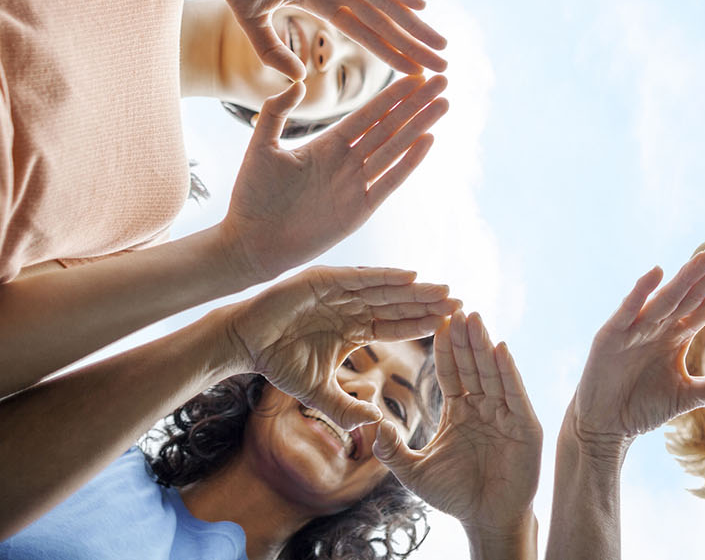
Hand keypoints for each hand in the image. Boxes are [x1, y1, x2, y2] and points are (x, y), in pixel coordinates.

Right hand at [184, 0, 446, 77]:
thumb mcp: (250, 16)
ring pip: (386, 2)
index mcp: (320, 1)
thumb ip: (270, 48)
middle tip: (443, 66)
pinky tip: (420, 6)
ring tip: (440, 45)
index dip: (391, 54)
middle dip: (413, 45)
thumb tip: (297, 80)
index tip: (415, 73)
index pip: (366, 34)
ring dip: (413, 25)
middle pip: (385, 23)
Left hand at [218, 76, 447, 282]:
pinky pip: (389, 182)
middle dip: (416, 103)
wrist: (250, 243)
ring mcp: (356, 186)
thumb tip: (299, 83)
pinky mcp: (360, 210)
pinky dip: (409, 162)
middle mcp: (347, 162)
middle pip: (390, 127)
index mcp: (328, 145)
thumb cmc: (252, 196)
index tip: (414, 75)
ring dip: (420, 125)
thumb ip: (276, 113)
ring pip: (396, 148)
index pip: (368, 114)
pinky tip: (428, 140)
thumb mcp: (261, 147)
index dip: (392, 95)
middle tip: (443, 80)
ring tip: (444, 103)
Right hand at [223, 265, 458, 432]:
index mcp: (354, 329)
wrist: (243, 342)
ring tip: (445, 289)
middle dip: (428, 304)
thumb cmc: (278, 362)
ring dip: (416, 289)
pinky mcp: (324, 279)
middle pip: (398, 304)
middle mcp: (352, 306)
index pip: (397, 326)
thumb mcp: (316, 391)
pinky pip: (361, 277)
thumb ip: (343, 408)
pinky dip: (386, 276)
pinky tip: (412, 276)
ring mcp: (339, 291)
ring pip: (385, 290)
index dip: (423, 325)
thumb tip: (371, 427)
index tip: (452, 326)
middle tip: (462, 303)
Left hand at [375, 311, 542, 542]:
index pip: (450, 372)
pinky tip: (500, 348)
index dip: (443, 348)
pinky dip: (508, 371)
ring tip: (475, 318)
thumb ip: (393, 450)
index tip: (434, 320)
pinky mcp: (525, 426)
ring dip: (483, 345)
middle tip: (455, 306)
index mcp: (460, 410)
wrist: (487, 520)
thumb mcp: (415, 472)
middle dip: (464, 337)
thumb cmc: (455, 495)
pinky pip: (514, 393)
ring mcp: (506, 413)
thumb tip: (372, 426)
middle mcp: (485, 406)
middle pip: (472, 365)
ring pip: (492, 373)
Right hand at [570, 249, 704, 443]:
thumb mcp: (683, 396)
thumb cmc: (642, 406)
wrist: (604, 423)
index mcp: (676, 336)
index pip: (704, 307)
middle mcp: (658, 325)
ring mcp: (634, 328)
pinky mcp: (611, 335)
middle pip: (689, 295)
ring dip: (685, 277)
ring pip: (665, 299)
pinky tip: (655, 272)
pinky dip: (641, 292)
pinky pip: (629, 310)